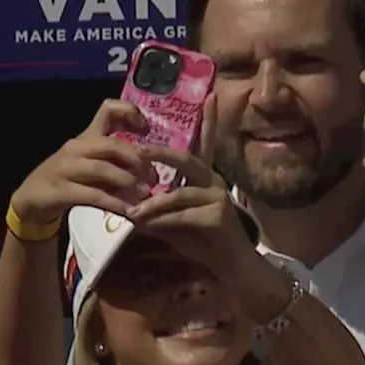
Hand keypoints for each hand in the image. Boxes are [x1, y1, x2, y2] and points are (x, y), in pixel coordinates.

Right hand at [9, 99, 154, 225]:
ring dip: (128, 182)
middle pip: (112, 145)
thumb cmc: (67, 180)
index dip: (129, 113)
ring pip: (103, 169)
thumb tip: (150, 168)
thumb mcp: (91, 164)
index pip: (107, 109)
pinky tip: (128, 211)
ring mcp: (66, 168)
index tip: (146, 130)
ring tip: (145, 195)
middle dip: (137, 161)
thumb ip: (114, 161)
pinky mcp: (60, 190)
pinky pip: (93, 195)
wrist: (31, 200)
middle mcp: (76, 147)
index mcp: (86, 136)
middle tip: (154, 178)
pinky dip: (114, 203)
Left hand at [124, 95, 256, 280]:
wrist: (233, 268)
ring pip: (179, 193)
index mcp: (207, 177)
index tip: (209, 96)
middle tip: (137, 151)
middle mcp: (214, 181)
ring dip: (153, 203)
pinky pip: (183, 214)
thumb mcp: (177, 224)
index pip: (206, 144)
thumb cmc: (206, 243)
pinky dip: (162, 220)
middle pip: (187, 159)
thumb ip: (158, 213)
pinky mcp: (218, 216)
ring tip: (131, 210)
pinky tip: (146, 225)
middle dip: (161, 154)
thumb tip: (131, 208)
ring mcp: (218, 198)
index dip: (209, 120)